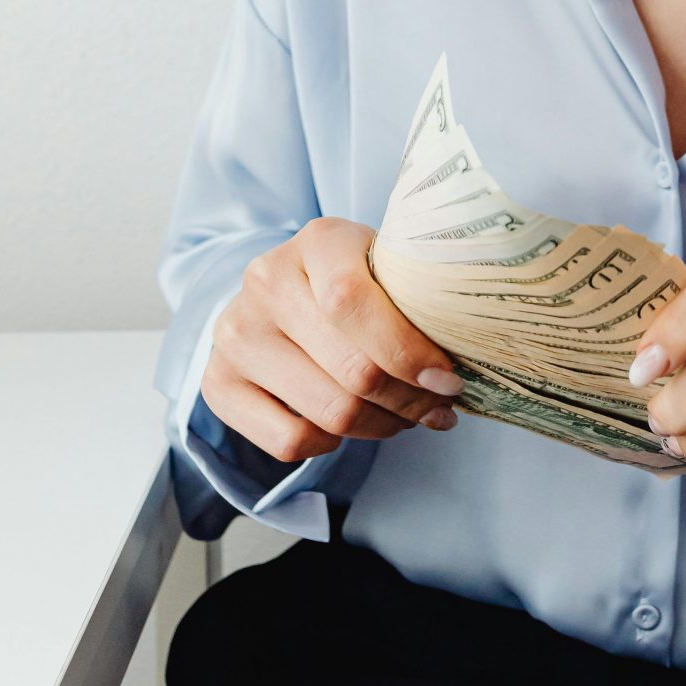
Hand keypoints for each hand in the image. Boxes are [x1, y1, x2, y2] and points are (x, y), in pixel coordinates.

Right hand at [202, 217, 463, 467]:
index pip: (354, 302)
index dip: (408, 351)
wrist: (278, 289)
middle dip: (409, 401)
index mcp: (316, 241)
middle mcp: (265, 282)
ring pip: (328, 413)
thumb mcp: (383, 265)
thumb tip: (467, 364)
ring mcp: (234, 334)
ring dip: (381, 427)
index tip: (449, 380)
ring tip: (405, 417)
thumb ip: (417, 298)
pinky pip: (290, 442)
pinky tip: (349, 424)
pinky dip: (331, 444)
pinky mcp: (218, 384)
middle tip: (438, 408)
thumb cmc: (352, 278)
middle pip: (351, 371)